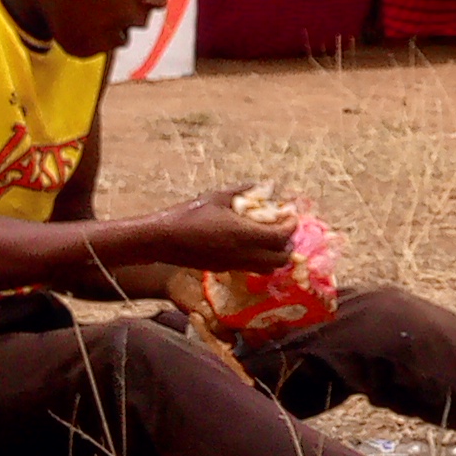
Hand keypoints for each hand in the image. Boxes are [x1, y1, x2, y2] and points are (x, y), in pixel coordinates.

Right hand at [145, 187, 305, 272]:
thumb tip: (263, 185)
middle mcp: (244, 254)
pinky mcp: (226, 270)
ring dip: (275, 254)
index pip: (281, 236)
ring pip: (268, 267)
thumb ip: (242, 192)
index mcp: (244, 234)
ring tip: (270, 238)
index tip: (291, 214)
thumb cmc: (189, 214)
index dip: (291, 226)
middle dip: (287, 243)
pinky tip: (250, 244)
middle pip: (281, 258)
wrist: (164, 239)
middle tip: (283, 227)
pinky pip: (253, 268)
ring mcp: (235, 265)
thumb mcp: (217, 197)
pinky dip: (260, 259)